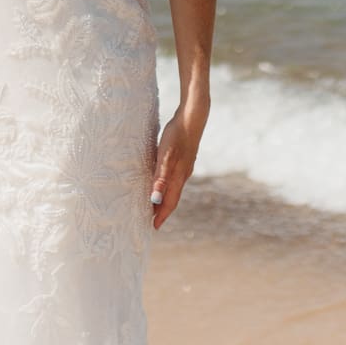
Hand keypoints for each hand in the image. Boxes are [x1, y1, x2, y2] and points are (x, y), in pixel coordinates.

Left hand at [150, 107, 205, 229]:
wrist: (193, 117)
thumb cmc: (177, 136)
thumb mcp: (165, 157)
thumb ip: (160, 178)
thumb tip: (155, 200)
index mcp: (178, 177)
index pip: (169, 202)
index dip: (161, 215)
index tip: (154, 227)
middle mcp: (183, 174)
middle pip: (173, 198)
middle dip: (163, 210)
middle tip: (152, 220)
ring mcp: (185, 166)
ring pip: (174, 188)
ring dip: (165, 198)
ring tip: (155, 203)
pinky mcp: (184, 158)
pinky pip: (175, 178)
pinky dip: (167, 186)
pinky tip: (162, 180)